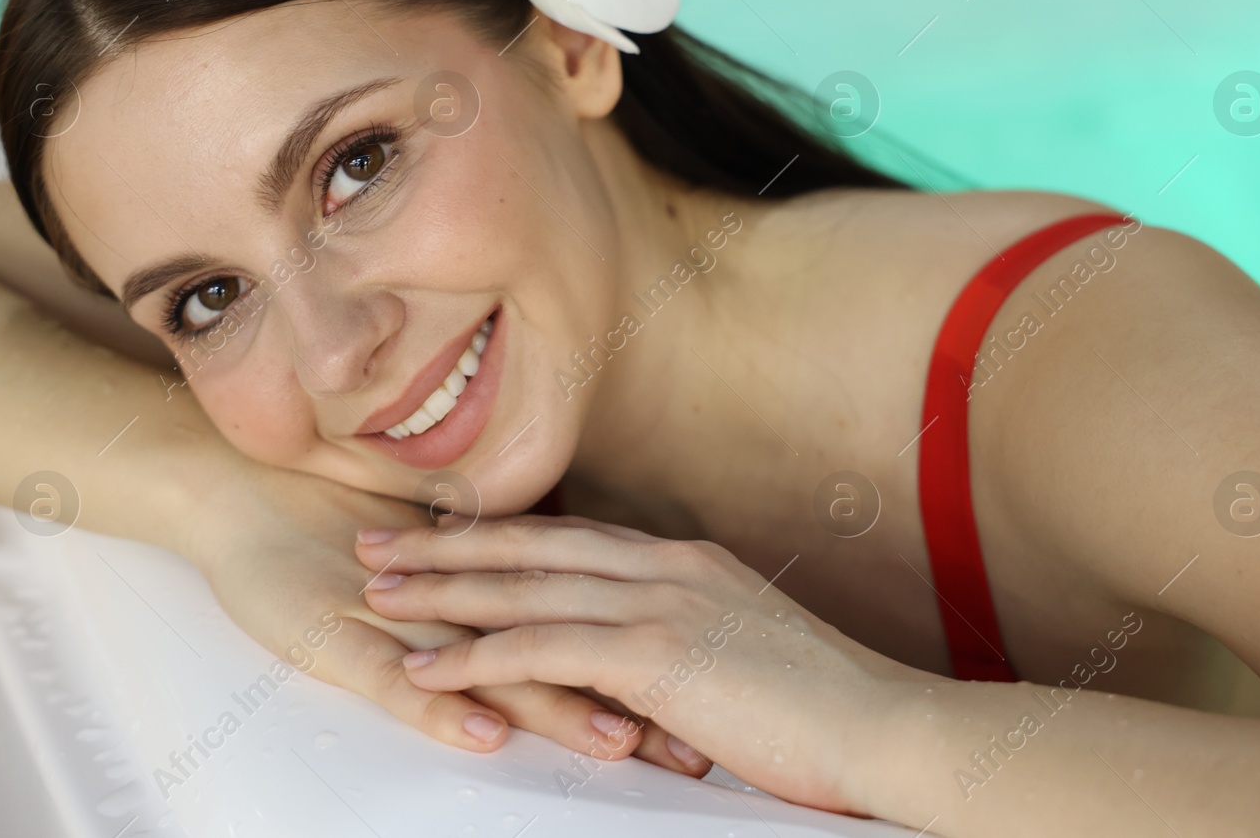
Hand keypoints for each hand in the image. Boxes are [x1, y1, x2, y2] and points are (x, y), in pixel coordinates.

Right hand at [185, 464, 696, 773]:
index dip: (648, 660)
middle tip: (696, 740)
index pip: (582, 624)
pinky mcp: (342, 637)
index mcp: (487, 582)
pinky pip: (396, 679)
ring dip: (559, 704)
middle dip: (629, 698)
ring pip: (493, 664)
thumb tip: (566, 609)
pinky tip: (482, 729)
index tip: (713, 697)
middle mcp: (459, 597)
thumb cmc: (331, 536)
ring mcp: (404, 617)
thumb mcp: (424, 570)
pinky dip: (440, 704)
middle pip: (560, 648)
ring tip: (616, 739)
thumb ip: (490, 587)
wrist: (238, 494)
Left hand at [356, 513, 928, 813]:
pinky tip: (429, 663)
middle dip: (449, 544)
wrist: (880, 726)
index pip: (574, 538)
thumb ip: (691, 643)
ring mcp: (660, 602)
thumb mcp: (749, 653)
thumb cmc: (825, 708)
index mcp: (688, 562)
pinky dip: (477, 654)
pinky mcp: (654, 652)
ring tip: (379, 594)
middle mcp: (666, 566)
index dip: (503, 537)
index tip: (447, 535)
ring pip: (524, 588)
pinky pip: (541, 648)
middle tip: (381, 543)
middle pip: (533, 545)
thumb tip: (650, 669)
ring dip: (443, 591)